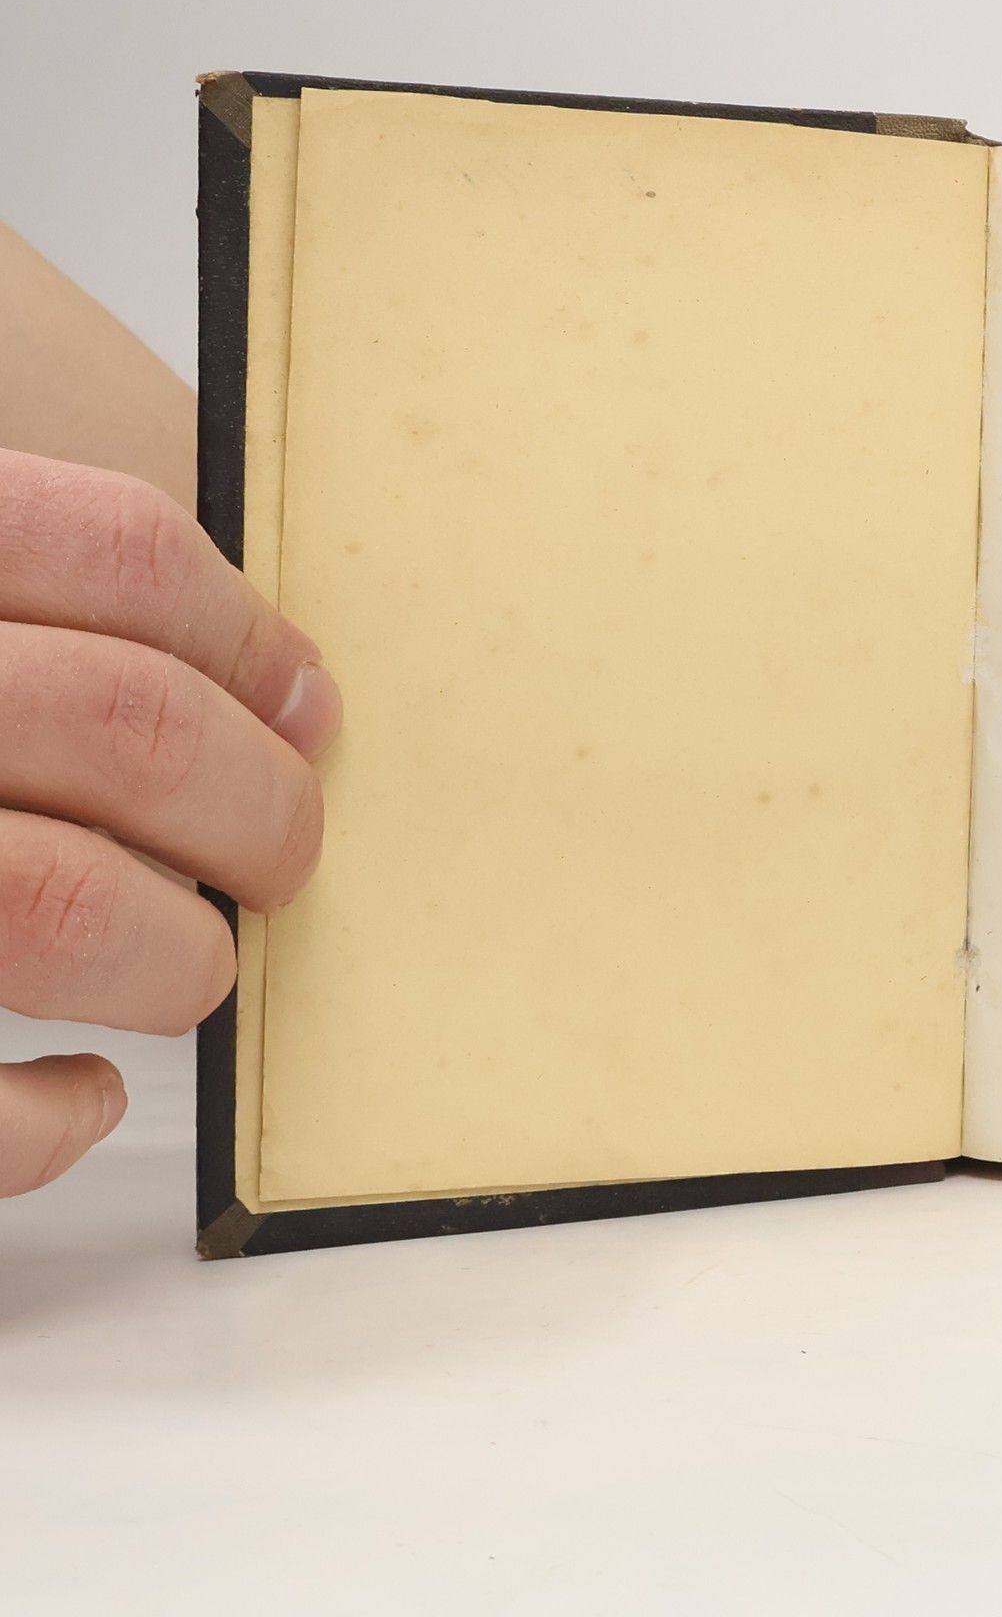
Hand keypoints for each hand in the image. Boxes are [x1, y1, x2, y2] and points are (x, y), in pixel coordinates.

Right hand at [0, 449, 338, 1193]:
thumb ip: (20, 616)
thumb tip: (272, 692)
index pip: (112, 549)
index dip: (246, 635)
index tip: (305, 707)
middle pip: (127, 724)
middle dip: (257, 806)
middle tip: (282, 853)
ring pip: (61, 903)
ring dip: (177, 953)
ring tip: (188, 968)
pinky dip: (40, 1121)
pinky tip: (78, 1094)